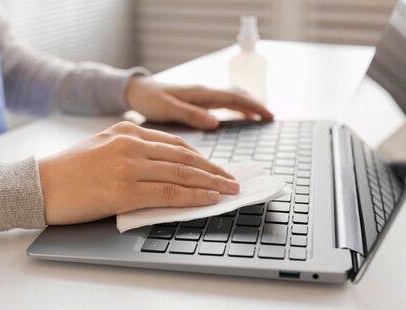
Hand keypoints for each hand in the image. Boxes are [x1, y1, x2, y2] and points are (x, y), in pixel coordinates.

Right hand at [38, 121, 239, 224]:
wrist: (37, 184)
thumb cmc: (67, 171)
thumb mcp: (101, 148)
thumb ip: (131, 151)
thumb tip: (161, 167)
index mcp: (126, 131)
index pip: (175, 144)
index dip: (200, 157)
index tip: (215, 167)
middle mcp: (131, 144)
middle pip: (184, 157)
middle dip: (213, 169)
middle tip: (232, 179)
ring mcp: (128, 166)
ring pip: (181, 174)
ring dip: (211, 183)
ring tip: (229, 190)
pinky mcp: (124, 190)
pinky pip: (168, 194)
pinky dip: (193, 197)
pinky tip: (208, 199)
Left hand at [126, 77, 273, 128]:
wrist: (136, 91)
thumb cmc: (149, 100)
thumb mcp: (168, 108)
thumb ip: (191, 115)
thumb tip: (216, 122)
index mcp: (200, 94)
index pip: (234, 98)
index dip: (253, 107)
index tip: (268, 116)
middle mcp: (203, 92)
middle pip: (235, 96)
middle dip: (254, 105)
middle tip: (270, 117)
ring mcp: (200, 96)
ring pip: (229, 98)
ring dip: (245, 106)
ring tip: (258, 117)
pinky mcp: (195, 100)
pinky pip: (220, 102)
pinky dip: (233, 107)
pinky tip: (236, 115)